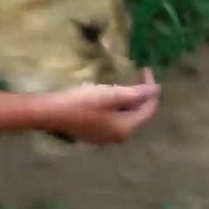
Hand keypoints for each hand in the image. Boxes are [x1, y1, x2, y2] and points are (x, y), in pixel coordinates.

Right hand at [39, 69, 160, 144]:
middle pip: (138, 115)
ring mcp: (107, 138)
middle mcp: (120, 137)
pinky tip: (110, 97)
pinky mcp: (96, 134)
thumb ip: (135, 93)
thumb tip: (156, 90)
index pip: (148, 109)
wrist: (52, 113)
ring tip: (125, 84)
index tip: (146, 70)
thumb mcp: (111, 94)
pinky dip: (118, 107)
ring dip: (129, 101)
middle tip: (137, 76)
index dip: (151, 90)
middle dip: (141, 96)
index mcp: (126, 128)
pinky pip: (115, 120)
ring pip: (126, 117)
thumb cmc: (82, 102)